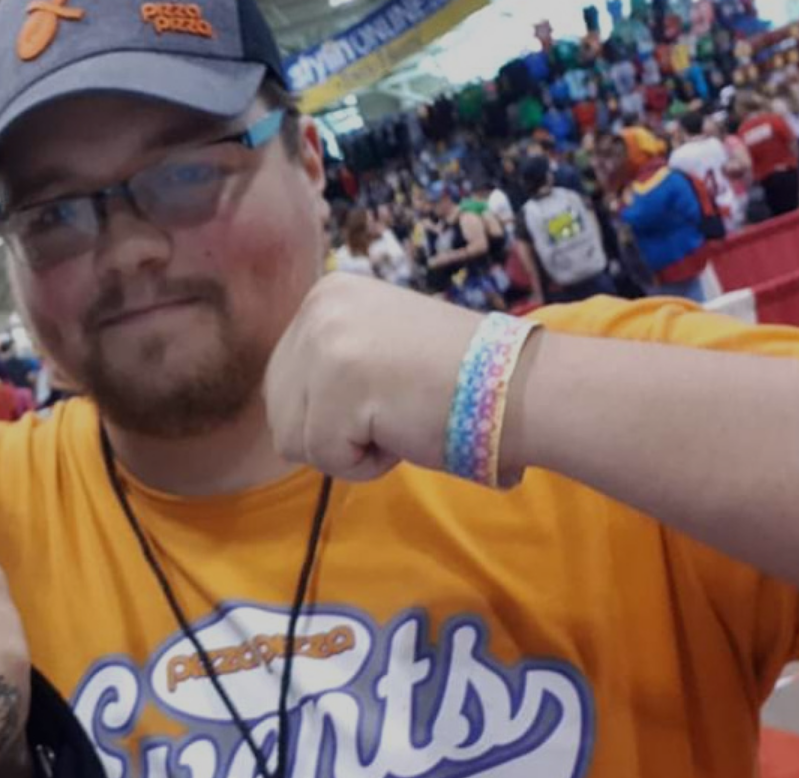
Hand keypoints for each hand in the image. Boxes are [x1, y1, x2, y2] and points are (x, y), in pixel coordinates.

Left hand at [263, 272, 486, 480]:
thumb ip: (328, 360)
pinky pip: (325, 457)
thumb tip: (278, 403)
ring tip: (398, 414)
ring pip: (294, 439)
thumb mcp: (374, 344)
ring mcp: (326, 343)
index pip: (282, 380)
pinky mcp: (340, 385)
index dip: (330, 410)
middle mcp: (318, 308)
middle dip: (333, 429)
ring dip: (348, 447)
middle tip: (393, 407)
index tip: (387, 390)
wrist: (520, 387)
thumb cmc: (454, 379)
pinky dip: (365, 464)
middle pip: (278, 411)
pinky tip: (404, 428)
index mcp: (325, 294)